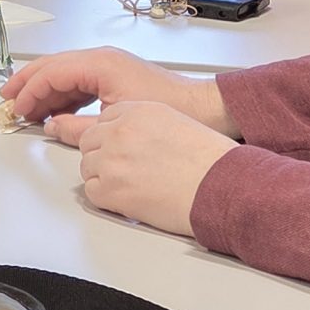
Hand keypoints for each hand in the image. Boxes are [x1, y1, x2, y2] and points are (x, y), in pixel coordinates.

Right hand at [2, 48, 230, 134]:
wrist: (205, 110)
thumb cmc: (171, 110)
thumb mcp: (116, 121)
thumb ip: (78, 126)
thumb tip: (51, 126)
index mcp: (100, 64)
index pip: (51, 72)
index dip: (29, 90)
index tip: (15, 108)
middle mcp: (102, 60)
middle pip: (53, 67)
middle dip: (27, 83)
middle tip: (6, 99)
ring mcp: (109, 67)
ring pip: (64, 74)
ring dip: (44, 90)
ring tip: (26, 108)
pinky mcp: (115, 78)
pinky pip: (79, 83)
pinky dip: (62, 95)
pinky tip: (55, 111)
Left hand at [44, 100, 235, 236]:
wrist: (221, 186)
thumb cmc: (210, 160)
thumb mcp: (176, 122)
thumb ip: (145, 124)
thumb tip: (129, 137)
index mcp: (137, 111)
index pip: (104, 120)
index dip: (112, 138)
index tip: (121, 149)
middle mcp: (120, 131)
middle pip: (90, 142)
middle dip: (104, 156)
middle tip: (125, 170)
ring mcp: (112, 160)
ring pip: (88, 167)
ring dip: (104, 177)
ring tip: (131, 185)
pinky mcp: (111, 189)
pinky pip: (92, 192)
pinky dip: (106, 198)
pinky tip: (128, 198)